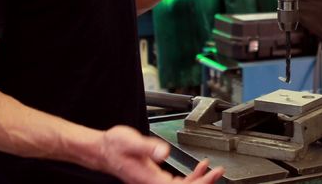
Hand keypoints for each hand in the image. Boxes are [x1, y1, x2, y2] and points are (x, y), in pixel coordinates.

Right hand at [97, 125, 224, 182]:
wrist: (103, 150)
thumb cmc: (114, 145)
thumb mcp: (131, 141)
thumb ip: (148, 147)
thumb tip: (163, 152)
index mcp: (148, 178)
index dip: (197, 183)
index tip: (212, 174)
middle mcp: (152, 183)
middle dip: (203, 182)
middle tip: (219, 172)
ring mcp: (153, 182)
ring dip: (198, 180)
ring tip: (212, 170)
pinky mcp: (155, 177)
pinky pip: (176, 182)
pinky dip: (189, 176)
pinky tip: (197, 168)